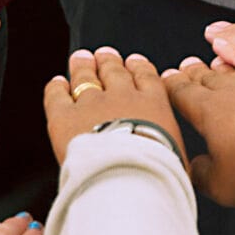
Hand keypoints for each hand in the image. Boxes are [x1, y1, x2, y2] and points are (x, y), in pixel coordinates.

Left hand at [44, 47, 184, 165]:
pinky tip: (57, 84)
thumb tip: (174, 164)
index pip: (146, 76)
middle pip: (114, 71)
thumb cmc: (157, 176)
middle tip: (104, 54)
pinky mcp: (65, 117)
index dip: (138, 66)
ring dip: (83, 66)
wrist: (127, 180)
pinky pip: (57, 95)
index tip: (134, 61)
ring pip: (86, 77)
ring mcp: (92, 104)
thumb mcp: (178, 161)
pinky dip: (56, 87)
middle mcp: (123, 97)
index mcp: (153, 106)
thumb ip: (171, 151)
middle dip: (108, 62)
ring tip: (81, 59)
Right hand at [162, 59, 234, 207]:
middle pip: (207, 77)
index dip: (171, 87)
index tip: (164, 80)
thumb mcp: (221, 184)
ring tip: (217, 65)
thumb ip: (202, 174)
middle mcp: (234, 92)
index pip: (182, 93)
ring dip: (222, 69)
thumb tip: (195, 169)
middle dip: (193, 72)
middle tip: (185, 66)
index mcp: (210, 110)